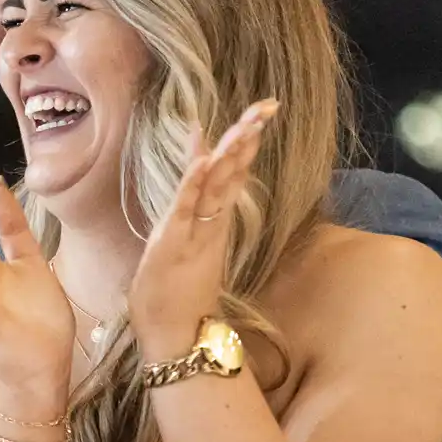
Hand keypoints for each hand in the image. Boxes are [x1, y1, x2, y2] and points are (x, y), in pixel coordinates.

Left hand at [127, 100, 274, 359]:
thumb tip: (198, 175)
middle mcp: (210, 224)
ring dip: (230, 153)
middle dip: (247, 136)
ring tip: (247, 123)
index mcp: (213, 221)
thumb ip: (192, 204)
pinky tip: (206, 159)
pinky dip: (195, 183)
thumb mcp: (183, 240)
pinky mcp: (173, 243)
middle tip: (268, 105)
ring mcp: (194, 233)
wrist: (174, 337)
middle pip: (232, 172)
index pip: (232, 172)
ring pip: (215, 186)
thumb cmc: (176, 293)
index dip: (245, 140)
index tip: (262, 111)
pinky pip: (186, 208)